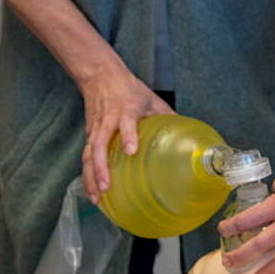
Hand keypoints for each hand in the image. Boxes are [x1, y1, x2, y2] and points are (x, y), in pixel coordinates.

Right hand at [76, 60, 172, 202]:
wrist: (100, 76)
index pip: (126, 122)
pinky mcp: (89, 135)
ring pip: (89, 154)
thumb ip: (167, 117)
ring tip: (97, 197)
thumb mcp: (151, 99)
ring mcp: (96, 129)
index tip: (131, 151)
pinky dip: (87, 175)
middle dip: (101, 167)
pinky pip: (86, 157)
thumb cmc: (128, 89)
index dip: (128, 135)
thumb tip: (188, 139)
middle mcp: (108, 120)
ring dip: (91, 176)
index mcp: (127, 109)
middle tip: (107, 186)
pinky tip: (92, 192)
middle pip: (100, 144)